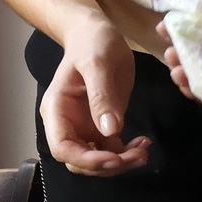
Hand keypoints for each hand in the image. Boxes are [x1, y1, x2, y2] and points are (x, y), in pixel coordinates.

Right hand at [41, 18, 150, 176]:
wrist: (97, 35)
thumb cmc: (92, 44)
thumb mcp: (98, 64)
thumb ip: (102, 97)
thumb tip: (110, 131)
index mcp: (57, 110)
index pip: (62, 148)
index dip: (86, 160)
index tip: (114, 158)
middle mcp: (67, 124)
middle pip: (79, 161)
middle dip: (107, 165)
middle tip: (138, 156)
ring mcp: (83, 128)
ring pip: (96, 160)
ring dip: (119, 163)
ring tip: (144, 150)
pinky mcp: (101, 127)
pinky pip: (111, 150)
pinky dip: (126, 153)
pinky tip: (143, 143)